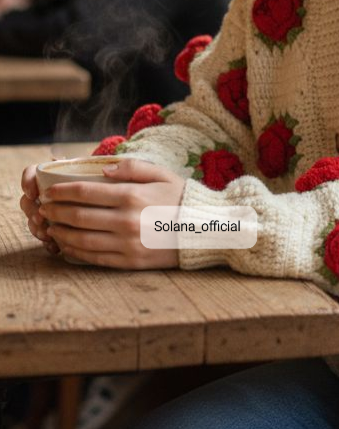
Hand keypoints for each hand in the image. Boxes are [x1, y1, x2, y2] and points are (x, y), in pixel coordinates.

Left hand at [20, 158, 185, 268]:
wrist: (204, 231)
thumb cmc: (181, 198)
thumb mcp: (161, 174)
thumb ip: (132, 167)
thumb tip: (104, 169)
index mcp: (132, 196)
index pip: (85, 192)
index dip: (62, 192)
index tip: (49, 191)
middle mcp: (126, 220)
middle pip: (78, 216)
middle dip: (55, 211)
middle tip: (44, 208)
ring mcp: (127, 244)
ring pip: (82, 239)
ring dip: (61, 233)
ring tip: (51, 226)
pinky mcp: (130, 262)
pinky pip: (94, 258)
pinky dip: (75, 252)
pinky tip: (67, 245)